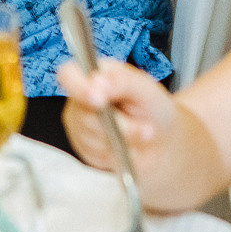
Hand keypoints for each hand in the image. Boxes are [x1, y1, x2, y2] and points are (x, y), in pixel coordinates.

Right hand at [56, 56, 187, 178]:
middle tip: (147, 128)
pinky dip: (119, 154)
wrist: (162, 143)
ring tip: (142, 136)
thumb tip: (97, 81)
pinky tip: (130, 147)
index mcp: (93, 74)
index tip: (99, 100)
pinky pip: (97, 156)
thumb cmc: (153, 109)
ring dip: (123, 141)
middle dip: (120, 124)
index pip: (68, 75)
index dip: (78, 87)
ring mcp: (79, 127)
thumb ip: (122, 81)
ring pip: (92, 138)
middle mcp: (80, 100)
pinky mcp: (85, 151)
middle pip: (84, 114)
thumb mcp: (146, 89)